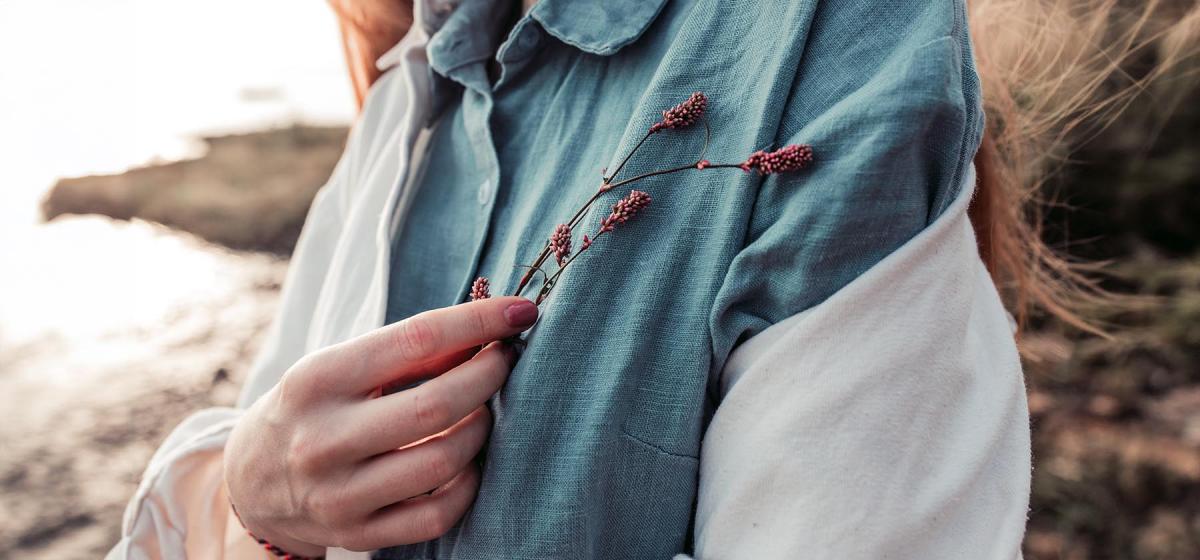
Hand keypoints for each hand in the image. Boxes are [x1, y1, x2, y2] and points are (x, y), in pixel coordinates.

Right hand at [224, 297, 538, 553]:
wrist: (252, 480)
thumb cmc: (314, 407)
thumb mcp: (342, 366)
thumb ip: (409, 352)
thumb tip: (488, 330)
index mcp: (317, 379)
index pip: (415, 340)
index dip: (478, 322)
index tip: (520, 310)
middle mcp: (323, 439)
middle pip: (436, 405)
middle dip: (489, 376)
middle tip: (506, 360)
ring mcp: (338, 494)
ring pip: (443, 461)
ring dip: (482, 429)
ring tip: (484, 410)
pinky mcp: (356, 534)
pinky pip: (437, 515)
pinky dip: (468, 484)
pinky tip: (468, 461)